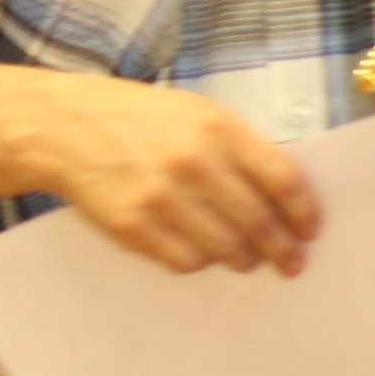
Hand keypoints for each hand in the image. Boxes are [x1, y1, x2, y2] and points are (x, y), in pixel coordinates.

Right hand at [28, 74, 321, 275]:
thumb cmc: (136, 118)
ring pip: (225, 250)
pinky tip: (199, 252)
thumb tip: (283, 199)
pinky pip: (185, 262)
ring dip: (242, 260)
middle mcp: (193, 162)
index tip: (309, 230)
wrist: (65, 126)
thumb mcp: (195, 113)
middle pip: (259, 224)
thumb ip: (239, 148)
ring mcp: (162, 197)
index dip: (304, 213)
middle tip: (290, 263)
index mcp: (217, 127)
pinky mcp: (133, 226)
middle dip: (281, 250)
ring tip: (244, 259)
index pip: (283, 180)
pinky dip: (199, 262)